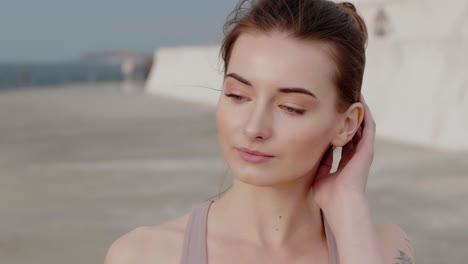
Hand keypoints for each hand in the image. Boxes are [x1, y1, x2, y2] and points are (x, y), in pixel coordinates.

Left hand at [309, 94, 375, 210]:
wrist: (340, 203)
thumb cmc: (328, 196)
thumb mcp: (319, 176)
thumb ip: (319, 165)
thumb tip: (312, 153)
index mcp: (346, 163)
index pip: (343, 142)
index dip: (338, 129)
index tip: (332, 116)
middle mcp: (356, 156)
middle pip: (354, 131)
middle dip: (349, 116)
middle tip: (343, 99)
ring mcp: (363, 152)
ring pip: (363, 125)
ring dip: (358, 110)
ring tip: (353, 93)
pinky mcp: (367, 149)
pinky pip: (368, 126)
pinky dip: (365, 113)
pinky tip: (360, 100)